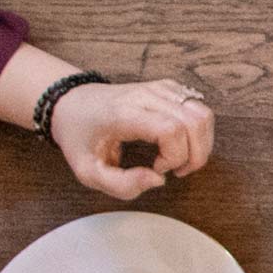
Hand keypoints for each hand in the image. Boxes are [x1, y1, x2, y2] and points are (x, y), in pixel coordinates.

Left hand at [48, 79, 210, 199]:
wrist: (69, 103)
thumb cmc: (79, 137)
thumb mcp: (87, 171)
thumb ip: (121, 185)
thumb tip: (158, 180)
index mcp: (124, 114)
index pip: (171, 130)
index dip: (175, 156)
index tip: (158, 169)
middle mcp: (145, 96)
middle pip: (195, 122)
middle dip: (195, 155)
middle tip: (177, 170)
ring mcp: (158, 88)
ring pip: (203, 113)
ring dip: (202, 143)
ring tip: (183, 158)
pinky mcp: (167, 87)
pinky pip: (199, 107)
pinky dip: (198, 130)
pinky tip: (181, 142)